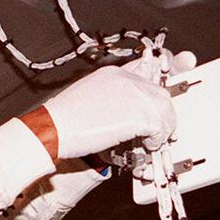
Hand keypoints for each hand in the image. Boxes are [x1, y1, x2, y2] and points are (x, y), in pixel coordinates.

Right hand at [41, 65, 176, 157]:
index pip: (148, 73)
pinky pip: (161, 128)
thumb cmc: (64, 118)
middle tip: (157, 128)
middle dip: (162, 113)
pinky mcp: (139, 116)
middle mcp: (127, 80)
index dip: (157, 88)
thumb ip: (112, 98)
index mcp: (114, 74)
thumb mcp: (90, 97)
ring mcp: (135, 96)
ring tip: (150, 140)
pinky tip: (145, 145)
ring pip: (165, 110)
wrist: (54, 128)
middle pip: (160, 93)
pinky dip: (156, 140)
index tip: (163, 97)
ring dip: (161, 128)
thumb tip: (126, 112)